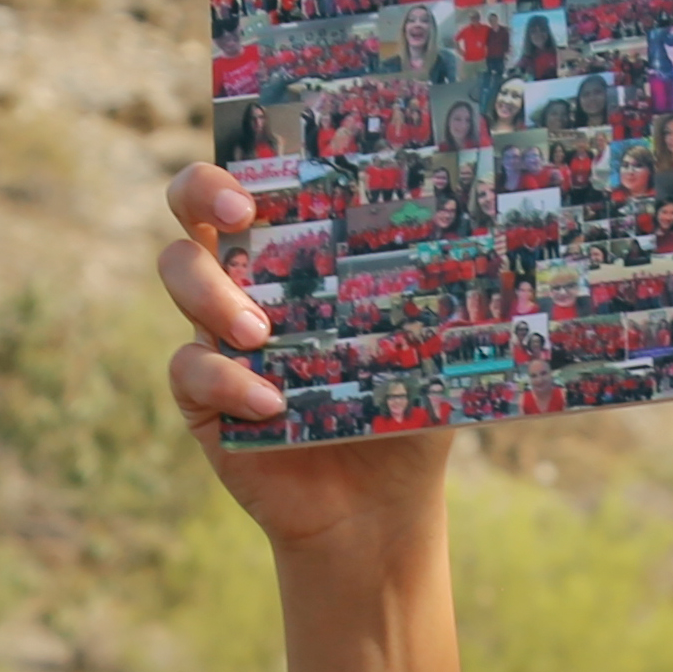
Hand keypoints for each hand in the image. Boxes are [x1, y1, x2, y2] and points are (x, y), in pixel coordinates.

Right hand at [158, 160, 449, 547]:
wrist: (379, 505)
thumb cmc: (406, 414)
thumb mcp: (429, 353)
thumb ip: (437, 301)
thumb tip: (493, 246)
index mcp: (298, 262)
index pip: (256, 190)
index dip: (245, 166)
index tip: (265, 179)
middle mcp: (246, 284)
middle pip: (192, 212)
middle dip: (202, 195)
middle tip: (244, 217)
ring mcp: (214, 334)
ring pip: (179, 275)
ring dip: (214, 295)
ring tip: (263, 332)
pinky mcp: (199, 396)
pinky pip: (188, 370)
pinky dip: (227, 382)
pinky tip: (271, 403)